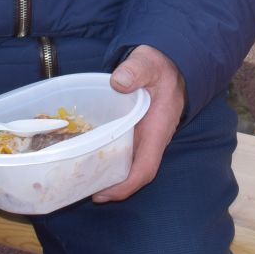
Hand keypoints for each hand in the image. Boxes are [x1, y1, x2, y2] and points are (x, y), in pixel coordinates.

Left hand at [94, 46, 184, 201]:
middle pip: (135, 173)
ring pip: (129, 164)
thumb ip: (136, 69)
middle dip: (112, 186)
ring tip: (82, 177)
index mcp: (158, 128)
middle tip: (84, 188)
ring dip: (109, 174)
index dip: (126, 185)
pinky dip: (108, 157)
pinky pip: (124, 150)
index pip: (146, 168)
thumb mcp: (149, 62)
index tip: (103, 193)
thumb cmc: (160, 64)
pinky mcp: (137, 130)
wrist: (171, 60)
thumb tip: (119, 82)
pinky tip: (89, 153)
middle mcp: (153, 138)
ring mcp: (145, 136)